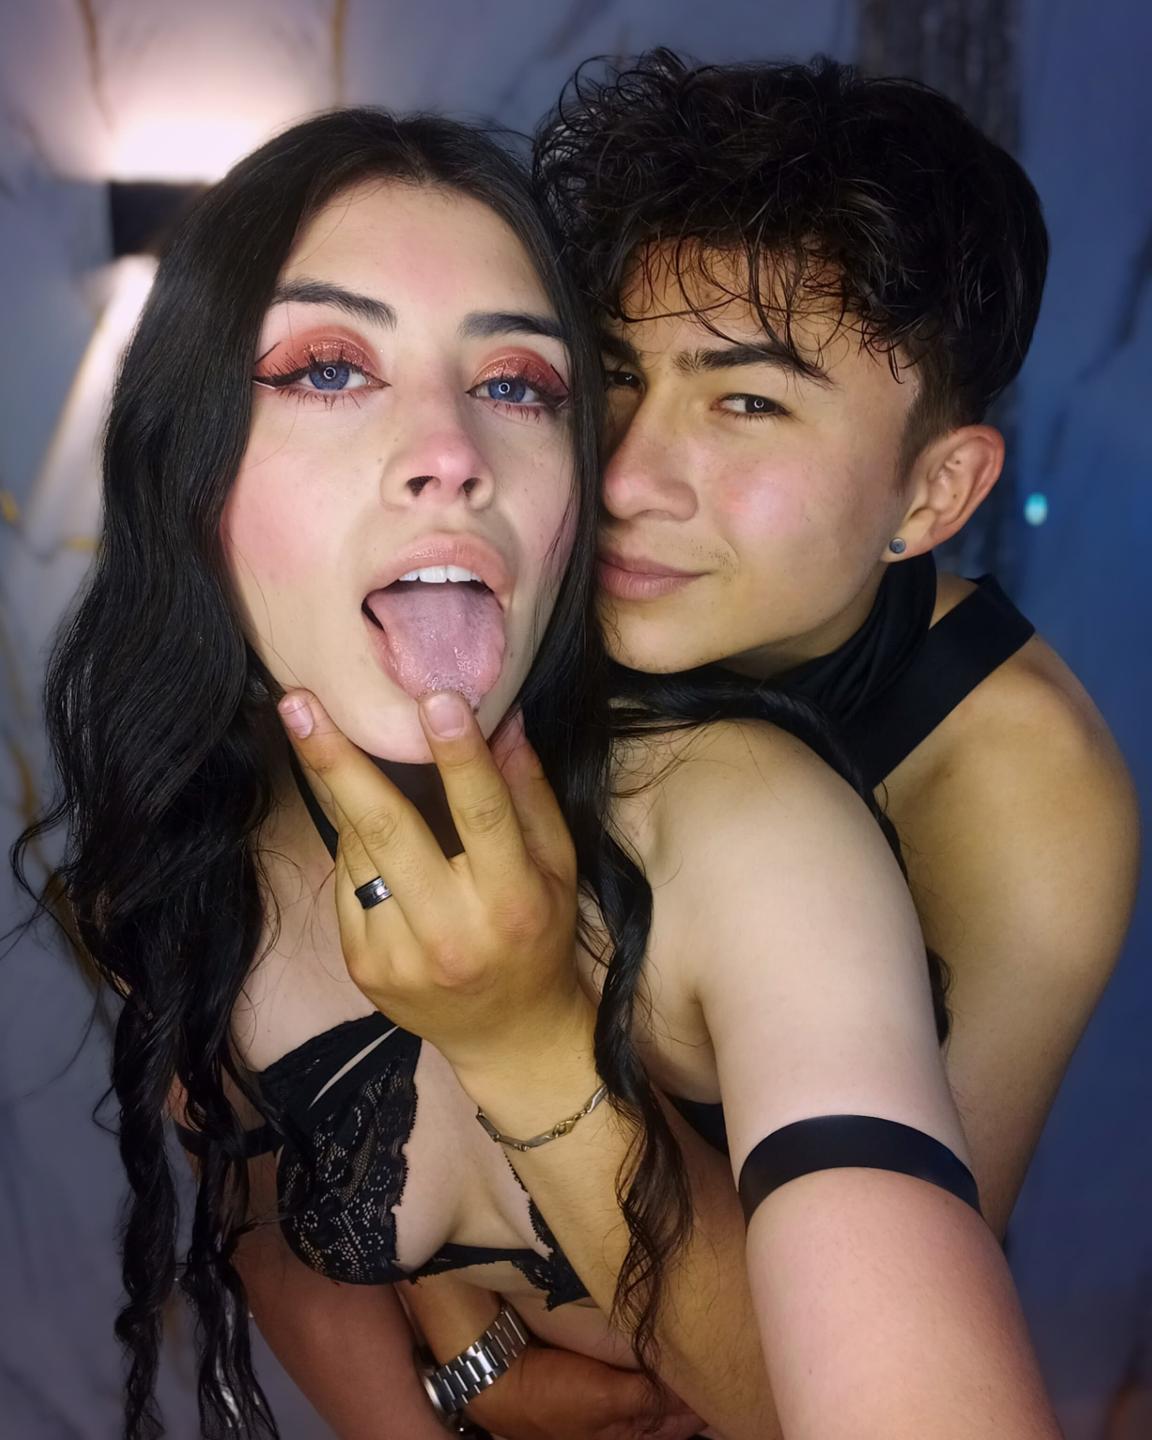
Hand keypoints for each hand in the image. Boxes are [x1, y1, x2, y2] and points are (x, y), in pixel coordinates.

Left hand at [278, 688, 593, 1086]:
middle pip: (387, 829)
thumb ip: (529, 795)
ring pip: (357, 850)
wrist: (507, 1036)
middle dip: (337, 762)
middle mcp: (452, 930)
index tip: (433, 697)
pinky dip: (355, 849)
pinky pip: (346, 882)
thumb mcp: (557, 868)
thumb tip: (504, 720)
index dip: (458, 755)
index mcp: (512, 899)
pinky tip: (371, 841)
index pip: (484, 814)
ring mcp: (399, 954)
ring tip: (329, 746)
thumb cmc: (539, 937)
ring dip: (345, 797)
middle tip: (298, 705)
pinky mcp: (363, 966)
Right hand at [466, 1343, 703, 1439]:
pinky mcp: (597, 1373)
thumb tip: (691, 1395)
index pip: (681, 1423)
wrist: (501, 1375)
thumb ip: (649, 1398)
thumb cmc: (552, 1396)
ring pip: (653, 1385)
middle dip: (690, 1385)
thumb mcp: (606, 1399)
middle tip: (720, 1352)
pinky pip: (634, 1367)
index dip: (704, 1402)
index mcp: (629, 1439)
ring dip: (670, 1367)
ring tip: (698, 1340)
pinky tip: (661, 1338)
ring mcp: (610, 1397)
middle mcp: (624, 1422)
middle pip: (668, 1406)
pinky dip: (649, 1356)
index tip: (729, 1374)